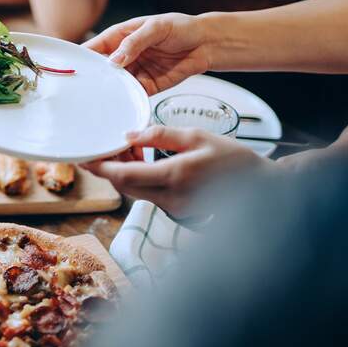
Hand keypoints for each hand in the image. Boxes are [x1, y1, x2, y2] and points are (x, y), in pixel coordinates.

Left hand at [82, 126, 272, 214]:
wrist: (262, 188)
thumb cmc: (233, 159)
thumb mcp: (197, 136)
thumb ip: (160, 134)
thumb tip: (129, 134)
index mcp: (175, 177)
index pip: (125, 177)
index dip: (101, 168)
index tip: (85, 157)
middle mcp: (172, 198)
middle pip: (125, 186)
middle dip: (109, 168)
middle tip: (102, 148)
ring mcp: (175, 209)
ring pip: (135, 191)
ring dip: (124, 172)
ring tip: (125, 149)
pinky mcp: (178, 212)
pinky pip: (149, 195)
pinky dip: (140, 179)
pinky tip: (142, 161)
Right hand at [84, 13, 211, 94]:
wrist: (207, 43)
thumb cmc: (180, 28)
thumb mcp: (156, 28)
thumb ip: (134, 43)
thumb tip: (114, 60)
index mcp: (120, 37)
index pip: (95, 47)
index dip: (82, 57)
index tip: (73, 68)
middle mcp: (124, 56)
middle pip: (102, 69)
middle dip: (93, 78)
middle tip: (83, 89)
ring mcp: (135, 71)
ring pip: (116, 84)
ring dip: (110, 91)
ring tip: (101, 100)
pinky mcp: (148, 85)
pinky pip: (134, 94)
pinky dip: (128, 100)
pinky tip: (122, 104)